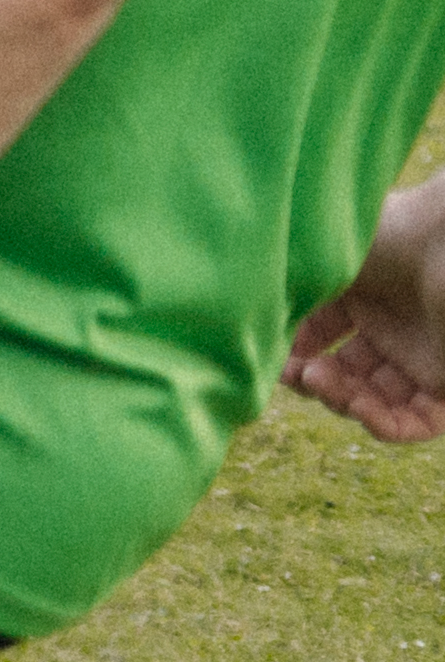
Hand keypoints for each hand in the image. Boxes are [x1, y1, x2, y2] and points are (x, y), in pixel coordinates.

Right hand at [286, 174, 444, 442]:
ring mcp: (420, 358)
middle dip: (313, 380)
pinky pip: (418, 422)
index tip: (270, 356)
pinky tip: (359, 408)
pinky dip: (385, 425)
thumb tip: (237, 320)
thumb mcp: (319, 264)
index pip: (320, 339)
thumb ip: (283, 293)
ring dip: (341, 401)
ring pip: (375, 402)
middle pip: (343, 375)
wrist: (442, 243)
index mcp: (363, 297)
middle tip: (299, 372)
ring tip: (321, 381)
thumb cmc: (386, 236)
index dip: (292, 353)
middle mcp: (390, 329)